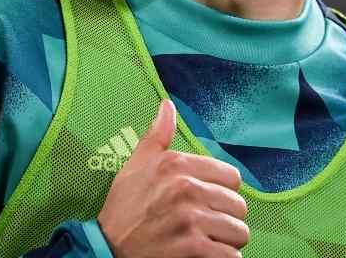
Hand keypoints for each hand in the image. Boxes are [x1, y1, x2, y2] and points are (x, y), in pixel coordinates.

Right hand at [98, 99, 249, 257]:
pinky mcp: (193, 248)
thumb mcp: (136, 165)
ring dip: (227, 241)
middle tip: (206, 226)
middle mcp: (186, 188)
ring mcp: (190, 220)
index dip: (223, 192)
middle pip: (238, 206)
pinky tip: (206, 255)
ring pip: (238, 232)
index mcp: (177, 165)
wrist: (107, 248)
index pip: (232, 177)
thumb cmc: (123, 208)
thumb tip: (168, 104)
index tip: (208, 202)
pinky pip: (231, 256)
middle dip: (226, 219)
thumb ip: (157, 135)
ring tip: (207, 241)